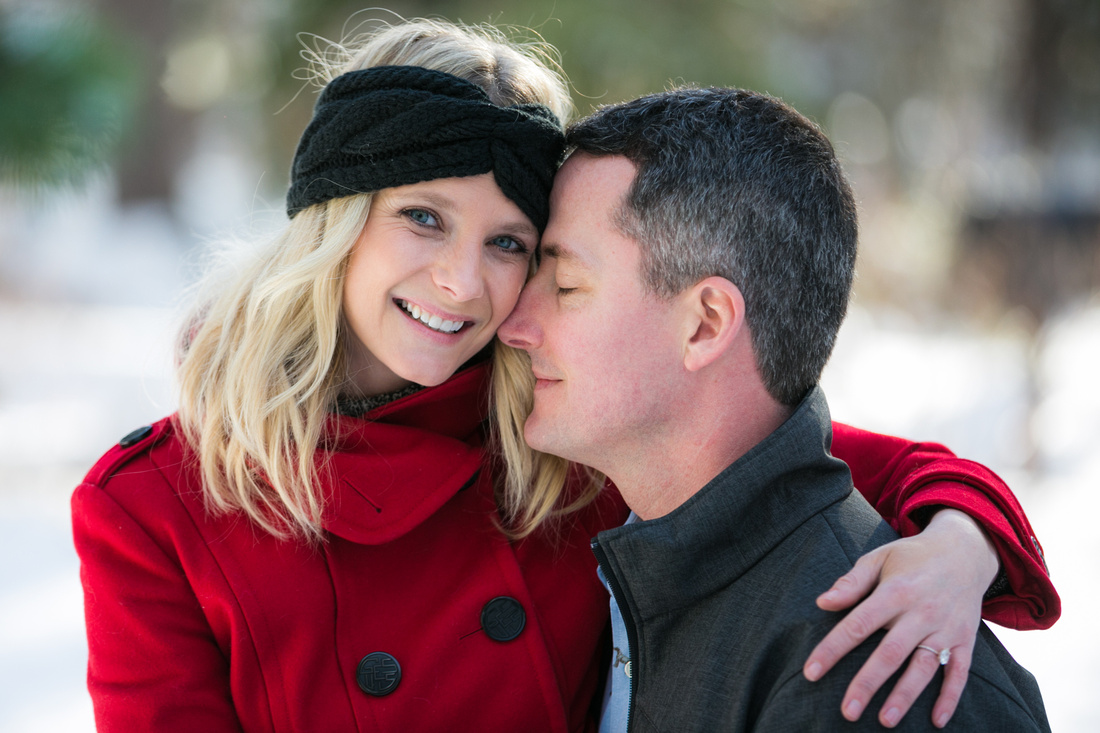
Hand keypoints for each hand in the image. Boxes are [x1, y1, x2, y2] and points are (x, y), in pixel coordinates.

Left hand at [802, 508, 999, 727]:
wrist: (964, 551)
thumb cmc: (911, 557)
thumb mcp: (878, 558)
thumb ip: (851, 582)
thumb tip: (822, 602)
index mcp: (895, 591)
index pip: (858, 625)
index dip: (833, 649)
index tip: (811, 672)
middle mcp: (921, 612)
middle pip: (890, 653)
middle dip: (867, 684)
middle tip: (848, 711)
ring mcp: (946, 627)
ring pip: (924, 667)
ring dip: (905, 696)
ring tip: (884, 721)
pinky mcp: (965, 639)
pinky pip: (959, 672)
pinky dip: (950, 697)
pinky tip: (936, 720)